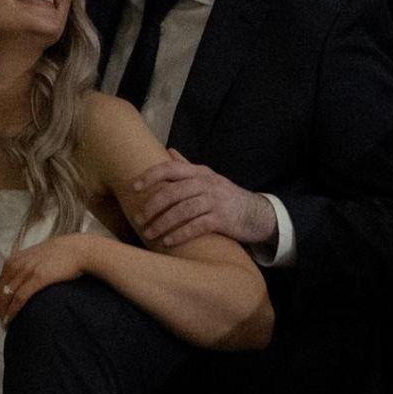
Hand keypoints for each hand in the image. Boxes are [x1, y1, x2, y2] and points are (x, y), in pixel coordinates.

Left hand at [0, 234, 99, 325]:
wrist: (79, 250)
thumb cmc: (62, 256)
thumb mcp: (37, 257)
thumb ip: (26, 267)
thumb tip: (20, 283)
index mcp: (15, 260)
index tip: (2, 313)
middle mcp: (17, 264)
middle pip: (0, 293)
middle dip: (0, 310)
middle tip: (5, 324)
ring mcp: (27, 270)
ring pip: (7, 297)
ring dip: (4, 313)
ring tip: (7, 326)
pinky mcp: (38, 278)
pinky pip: (19, 298)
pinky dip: (12, 311)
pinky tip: (11, 320)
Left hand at [130, 148, 275, 248]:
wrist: (258, 214)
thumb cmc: (226, 197)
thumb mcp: (209, 177)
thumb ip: (187, 166)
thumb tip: (168, 151)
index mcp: (200, 172)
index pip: (171, 168)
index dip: (151, 176)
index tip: (133, 187)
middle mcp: (207, 183)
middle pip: (173, 191)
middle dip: (152, 205)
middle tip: (137, 218)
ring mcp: (215, 201)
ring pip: (182, 210)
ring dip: (162, 223)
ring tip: (149, 234)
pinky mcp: (222, 219)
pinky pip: (196, 226)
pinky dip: (180, 234)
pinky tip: (168, 242)